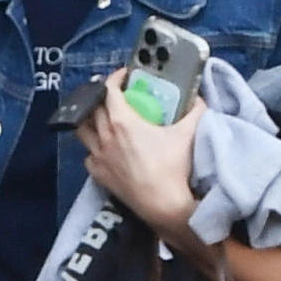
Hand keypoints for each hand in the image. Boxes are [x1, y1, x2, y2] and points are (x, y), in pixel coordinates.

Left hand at [75, 68, 204, 233]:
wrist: (163, 205)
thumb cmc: (174, 168)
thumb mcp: (188, 134)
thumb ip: (195, 110)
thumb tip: (198, 98)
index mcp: (123, 121)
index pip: (109, 90)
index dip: (114, 78)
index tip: (124, 76)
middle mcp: (105, 136)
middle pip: (93, 107)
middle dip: (102, 96)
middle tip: (115, 94)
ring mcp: (98, 156)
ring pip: (82, 129)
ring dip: (89, 119)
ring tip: (101, 117)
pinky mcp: (98, 174)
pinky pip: (88, 154)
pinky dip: (93, 146)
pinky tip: (104, 147)